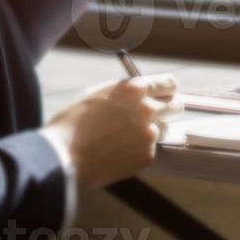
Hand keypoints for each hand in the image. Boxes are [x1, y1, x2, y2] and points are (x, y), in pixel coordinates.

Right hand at [45, 74, 178, 187]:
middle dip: (169, 109)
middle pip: (175, 106)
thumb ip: (124, 92)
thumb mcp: (98, 94)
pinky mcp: (147, 156)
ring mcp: (148, 134)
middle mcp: (146, 109)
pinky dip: (139, 150)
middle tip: (159, 114)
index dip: (168, 89)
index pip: (168, 84)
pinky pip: (150, 149)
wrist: (64, 155)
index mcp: (133, 89)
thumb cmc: (74, 123)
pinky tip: (119, 151)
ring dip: (151, 131)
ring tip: (126, 137)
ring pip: (163, 130)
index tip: (168, 94)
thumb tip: (140, 93)